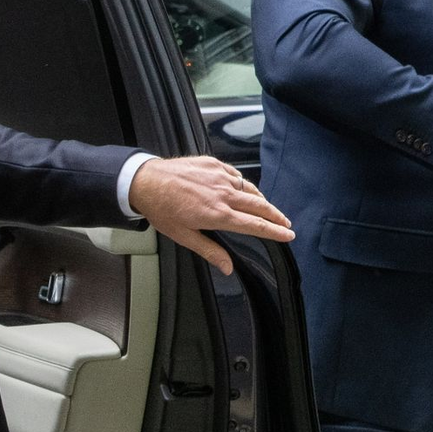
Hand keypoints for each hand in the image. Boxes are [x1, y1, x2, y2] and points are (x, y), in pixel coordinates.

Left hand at [127, 156, 293, 275]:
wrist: (145, 180)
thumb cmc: (161, 209)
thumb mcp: (183, 236)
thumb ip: (209, 251)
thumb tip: (227, 268)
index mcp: (218, 214)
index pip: (255, 225)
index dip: (275, 231)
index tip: (288, 235)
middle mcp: (223, 194)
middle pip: (260, 206)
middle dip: (276, 216)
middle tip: (286, 223)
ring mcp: (219, 176)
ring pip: (249, 189)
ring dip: (261, 200)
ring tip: (266, 208)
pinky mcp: (213, 164)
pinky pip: (236, 174)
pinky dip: (242, 183)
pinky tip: (243, 189)